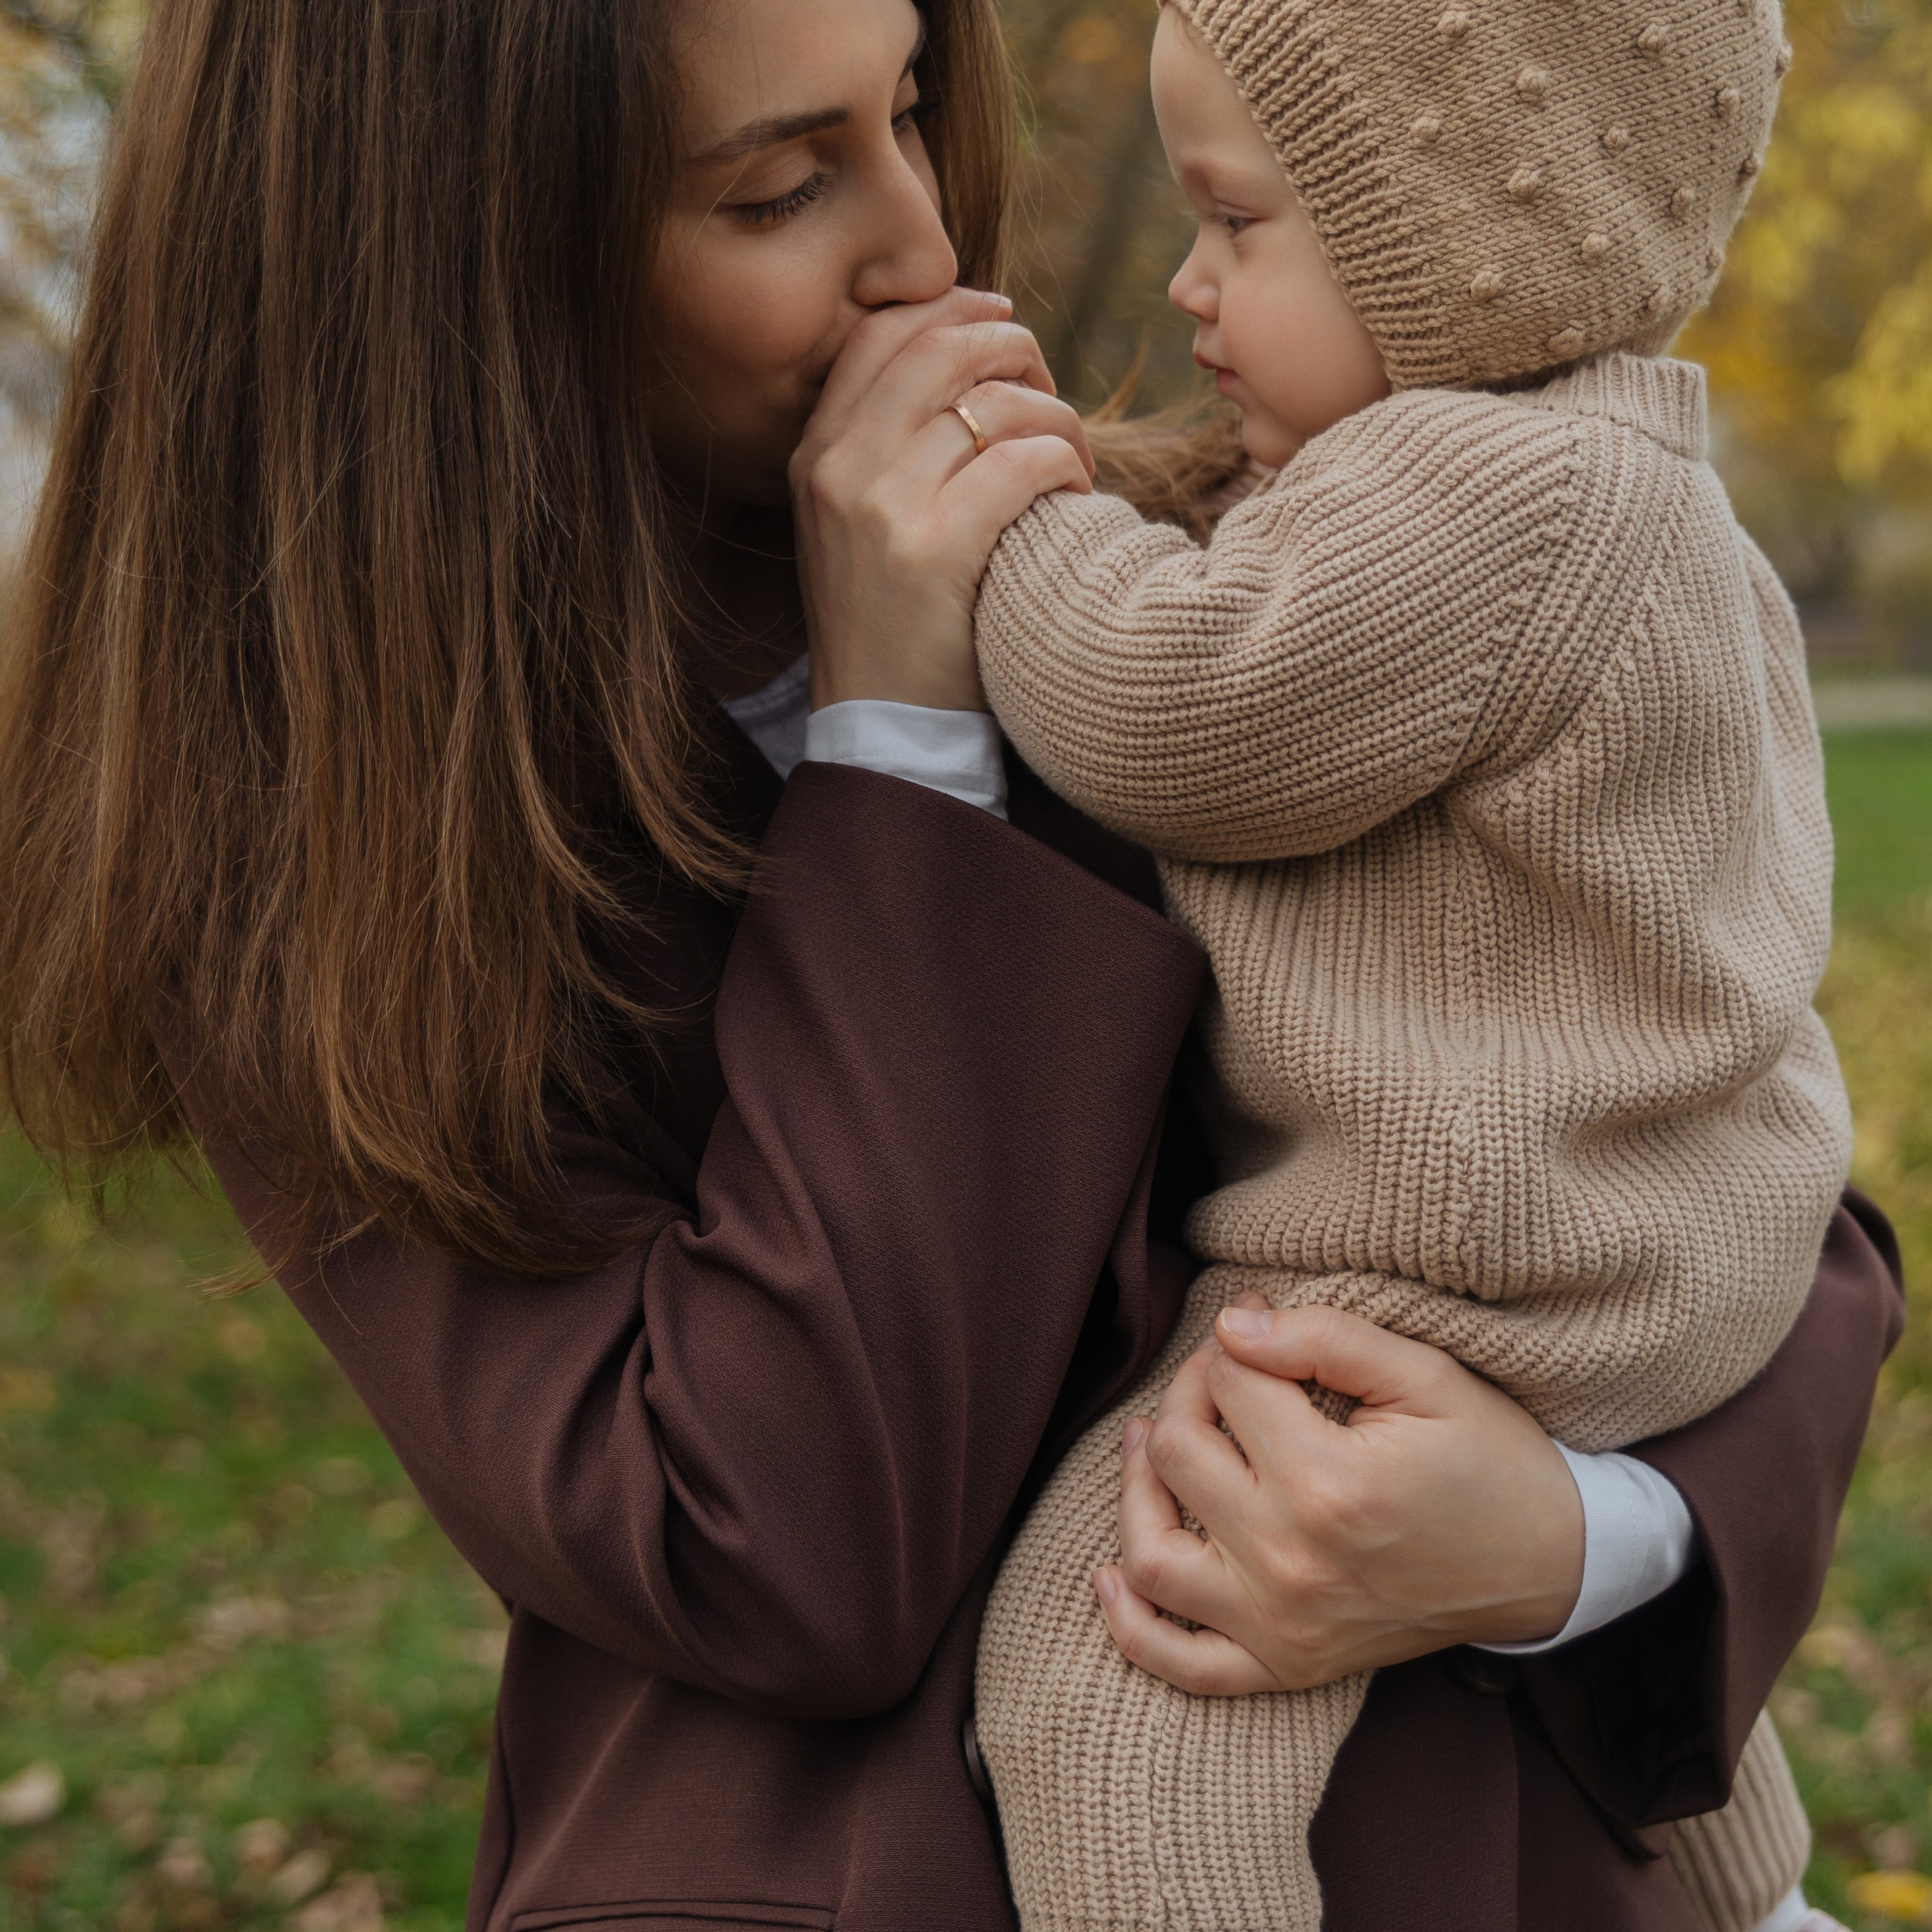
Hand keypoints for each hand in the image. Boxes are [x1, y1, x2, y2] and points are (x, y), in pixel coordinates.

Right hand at [790, 286, 1093, 713]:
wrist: (883, 727)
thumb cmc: (893, 624)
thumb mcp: (858, 526)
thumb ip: (889, 449)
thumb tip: (971, 367)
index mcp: (815, 452)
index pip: (878, 334)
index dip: (950, 309)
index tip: (1001, 319)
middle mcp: (838, 468)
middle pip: (941, 349)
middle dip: (1014, 349)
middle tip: (1049, 386)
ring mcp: (880, 508)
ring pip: (994, 404)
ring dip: (1056, 417)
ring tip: (1071, 458)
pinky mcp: (933, 551)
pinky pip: (1023, 462)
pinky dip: (1065, 463)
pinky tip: (1077, 492)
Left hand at [1094, 1299, 1584, 1695]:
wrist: (1549, 1565)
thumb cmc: (1490, 1460)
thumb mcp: (1425, 1375)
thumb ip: (1324, 1337)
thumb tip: (1231, 1324)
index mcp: (1329, 1483)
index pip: (1228, 1386)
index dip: (1233, 1342)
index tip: (1256, 1330)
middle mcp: (1292, 1562)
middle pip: (1179, 1454)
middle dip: (1188, 1396)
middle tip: (1223, 1377)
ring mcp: (1282, 1626)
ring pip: (1152, 1553)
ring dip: (1136, 1489)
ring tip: (1151, 1443)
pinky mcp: (1285, 1666)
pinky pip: (1181, 1662)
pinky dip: (1133, 1624)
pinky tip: (1114, 1572)